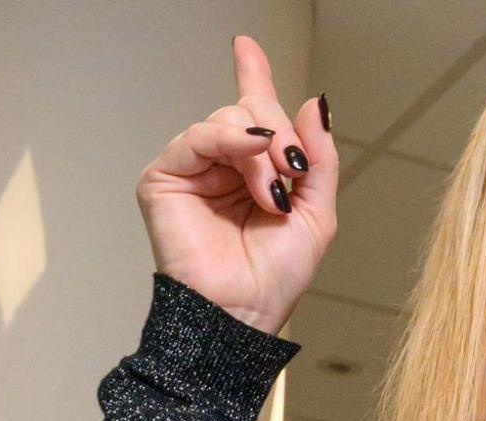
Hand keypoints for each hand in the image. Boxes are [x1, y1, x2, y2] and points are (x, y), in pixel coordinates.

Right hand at [136, 35, 337, 333]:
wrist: (244, 310)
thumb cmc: (277, 274)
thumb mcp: (317, 212)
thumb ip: (319, 158)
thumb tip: (314, 103)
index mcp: (256, 173)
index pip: (254, 115)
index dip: (253, 77)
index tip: (246, 45)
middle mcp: (222, 166)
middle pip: (251, 114)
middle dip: (282, 135)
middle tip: (295, 169)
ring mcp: (192, 170)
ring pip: (229, 122)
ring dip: (262, 151)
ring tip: (273, 192)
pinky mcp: (165, 178)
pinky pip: (198, 136)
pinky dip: (230, 143)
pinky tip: (253, 163)